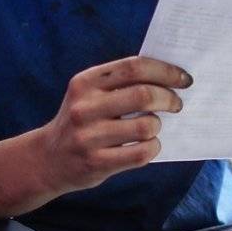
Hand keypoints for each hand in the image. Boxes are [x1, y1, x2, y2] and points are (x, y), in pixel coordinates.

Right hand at [38, 55, 189, 192]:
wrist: (47, 159)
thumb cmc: (81, 121)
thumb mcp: (89, 94)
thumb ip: (120, 83)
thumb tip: (170, 77)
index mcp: (85, 82)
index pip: (134, 67)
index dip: (165, 71)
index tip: (183, 79)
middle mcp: (84, 107)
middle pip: (144, 95)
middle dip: (169, 98)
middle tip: (176, 104)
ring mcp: (88, 137)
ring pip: (146, 127)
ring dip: (158, 126)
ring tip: (153, 127)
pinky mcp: (96, 163)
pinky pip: (141, 154)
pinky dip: (153, 148)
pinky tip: (148, 146)